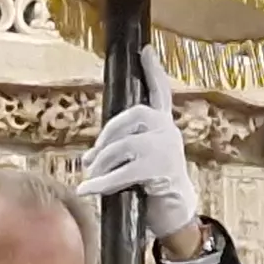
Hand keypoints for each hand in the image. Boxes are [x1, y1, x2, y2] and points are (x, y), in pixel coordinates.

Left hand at [78, 62, 200, 244]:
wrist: (177, 214)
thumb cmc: (154, 185)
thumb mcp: (141, 160)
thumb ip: (122, 148)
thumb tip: (89, 156)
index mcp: (164, 126)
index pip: (161, 92)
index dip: (153, 71)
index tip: (145, 48)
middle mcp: (169, 133)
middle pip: (135, 116)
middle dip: (108, 133)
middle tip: (92, 154)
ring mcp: (167, 151)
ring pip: (125, 146)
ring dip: (102, 162)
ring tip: (90, 175)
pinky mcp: (161, 172)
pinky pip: (124, 173)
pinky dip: (102, 183)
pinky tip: (87, 190)